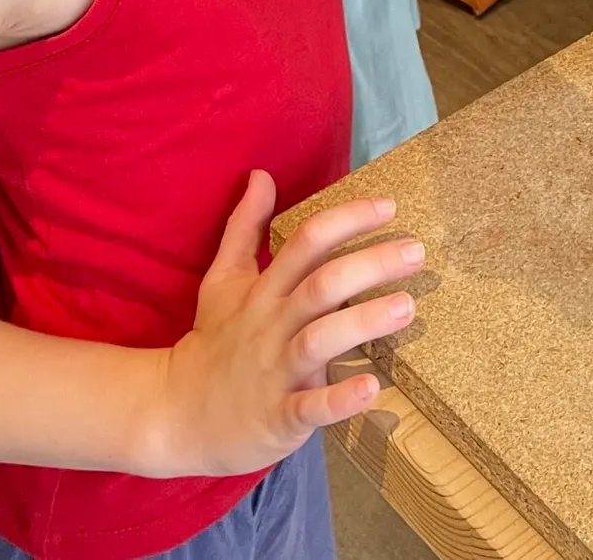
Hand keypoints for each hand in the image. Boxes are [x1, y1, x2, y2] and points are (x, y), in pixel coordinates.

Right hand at [146, 175, 424, 478]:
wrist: (176, 414)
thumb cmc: (214, 342)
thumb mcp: (223, 279)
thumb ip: (245, 227)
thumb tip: (261, 175)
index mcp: (263, 291)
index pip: (306, 242)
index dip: (347, 220)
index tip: (389, 206)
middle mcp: (271, 325)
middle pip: (321, 285)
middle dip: (370, 265)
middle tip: (416, 252)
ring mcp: (274, 372)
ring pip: (320, 340)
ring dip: (364, 321)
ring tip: (407, 306)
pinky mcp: (278, 417)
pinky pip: (311, 407)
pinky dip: (340, 399)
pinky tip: (372, 387)